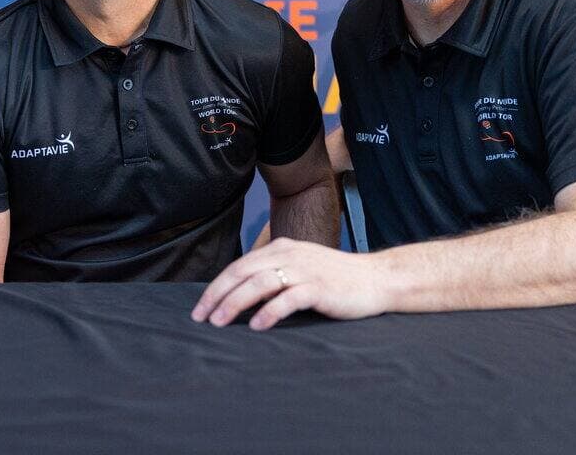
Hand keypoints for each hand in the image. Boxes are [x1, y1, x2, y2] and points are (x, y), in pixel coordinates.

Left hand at [191, 237, 389, 328]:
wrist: (376, 279)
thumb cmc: (334, 279)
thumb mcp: (299, 269)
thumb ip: (272, 276)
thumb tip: (239, 296)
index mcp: (280, 249)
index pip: (238, 267)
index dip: (216, 287)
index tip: (200, 308)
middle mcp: (288, 255)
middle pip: (242, 273)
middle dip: (218, 295)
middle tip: (201, 317)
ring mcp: (304, 271)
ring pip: (259, 284)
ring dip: (236, 304)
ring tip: (220, 322)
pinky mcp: (319, 288)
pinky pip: (288, 299)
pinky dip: (269, 312)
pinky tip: (257, 326)